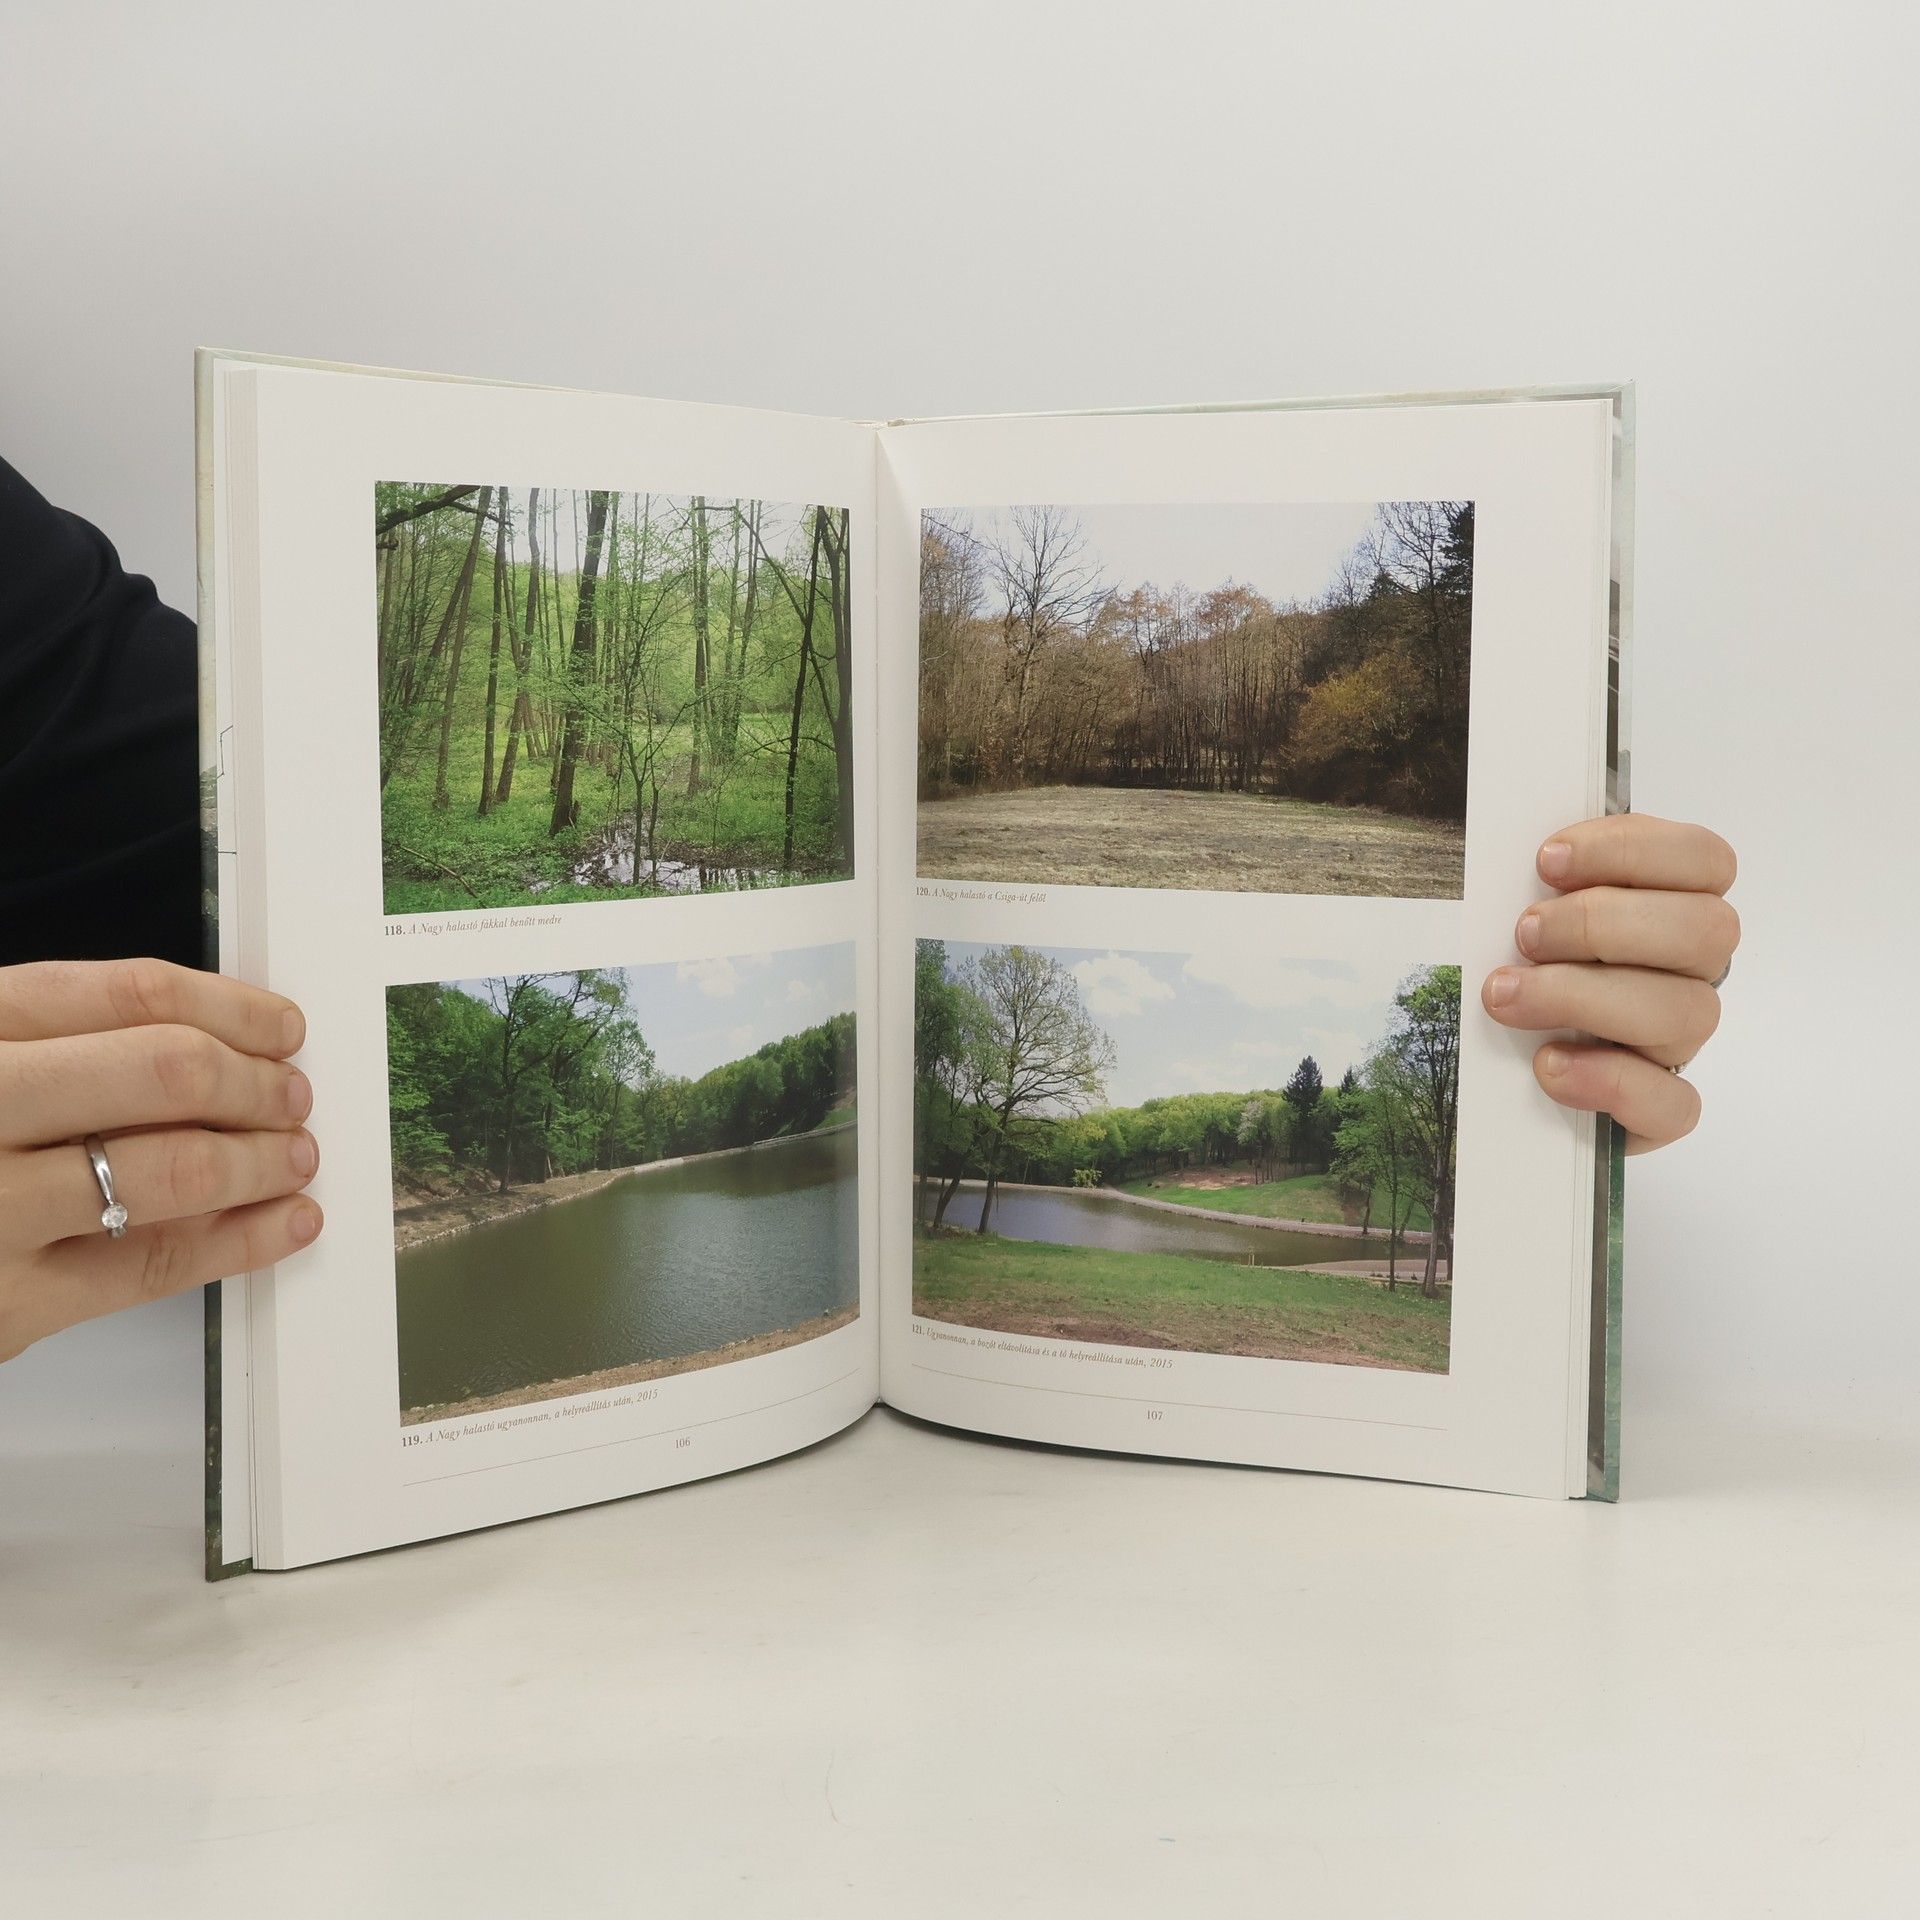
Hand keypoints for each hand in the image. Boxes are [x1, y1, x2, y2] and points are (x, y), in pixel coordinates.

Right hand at [0, 959, 322, 1361]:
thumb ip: (56, 1048)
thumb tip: (205, 1045)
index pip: (125, 994)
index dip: (229, 1007)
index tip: (277, 1024)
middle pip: (166, 1071)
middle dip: (254, 1081)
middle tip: (290, 1093)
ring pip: (176, 1168)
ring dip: (263, 1159)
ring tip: (293, 1154)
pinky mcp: (10, 1305)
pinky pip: (155, 1265)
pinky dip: (243, 1241)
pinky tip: (283, 1223)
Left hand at [1481, 815, 1738, 1153]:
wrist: (1496, 1069)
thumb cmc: (1516, 966)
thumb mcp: (1515, 905)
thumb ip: (1534, 875)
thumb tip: (1528, 853)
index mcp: (1673, 907)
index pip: (1705, 859)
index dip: (1632, 850)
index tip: (1546, 860)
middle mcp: (1689, 973)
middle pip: (1705, 932)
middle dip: (1602, 924)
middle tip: (1524, 934)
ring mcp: (1677, 1042)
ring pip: (1687, 1013)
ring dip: (1585, 996)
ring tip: (1508, 995)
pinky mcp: (1656, 1111)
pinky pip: (1673, 1105)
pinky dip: (1609, 1082)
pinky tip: (1549, 1065)